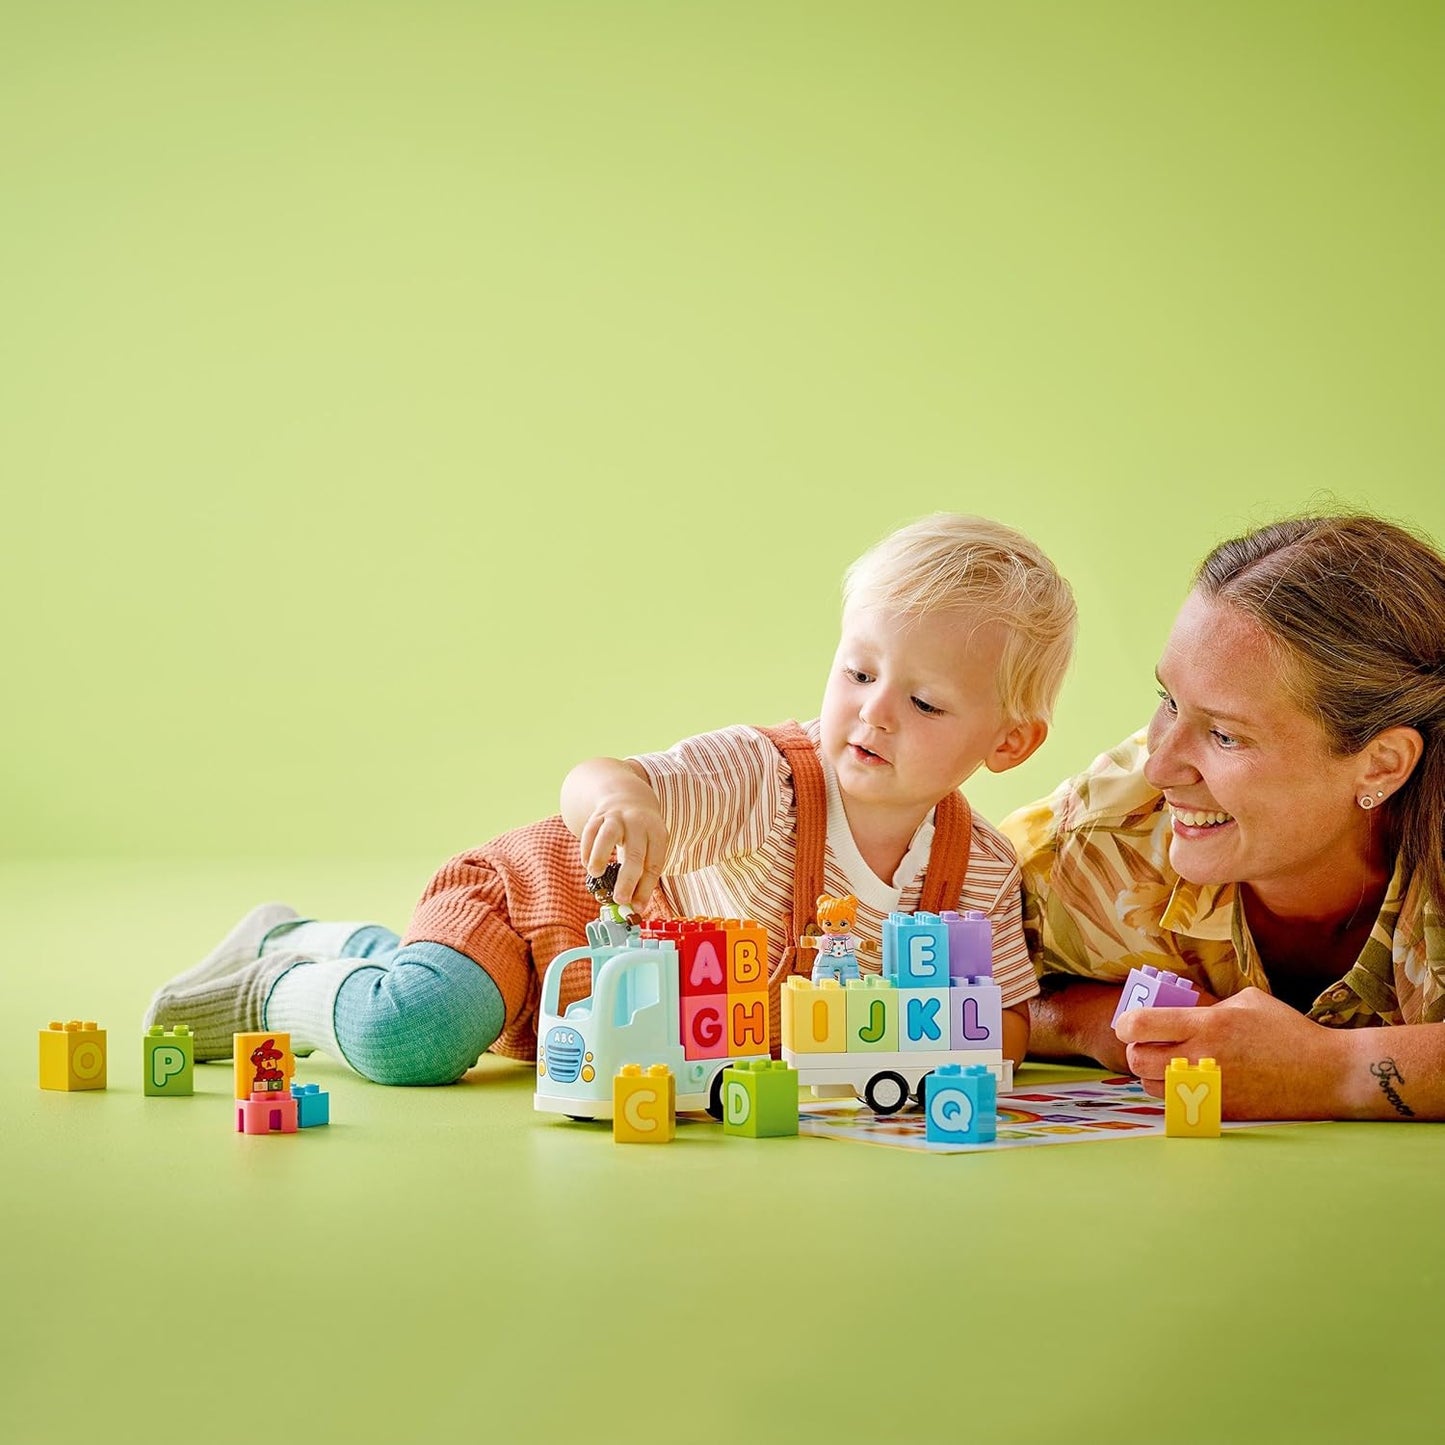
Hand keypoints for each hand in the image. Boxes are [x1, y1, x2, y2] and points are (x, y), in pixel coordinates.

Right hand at [580, 798, 667, 911]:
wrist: (628, 797)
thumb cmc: (641, 835)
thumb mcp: (650, 848)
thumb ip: (643, 876)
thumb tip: (634, 909)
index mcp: (657, 833)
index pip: (654, 864)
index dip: (646, 888)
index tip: (636, 908)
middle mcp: (638, 823)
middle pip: (635, 852)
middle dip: (627, 879)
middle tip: (620, 900)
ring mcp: (617, 817)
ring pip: (608, 835)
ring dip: (600, 856)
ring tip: (595, 875)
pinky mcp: (598, 815)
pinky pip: (590, 831)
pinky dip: (587, 849)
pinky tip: (587, 864)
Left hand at [1114, 987, 1345, 1118]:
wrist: (1327, 1075)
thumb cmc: (1289, 1032)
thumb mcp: (1247, 1001)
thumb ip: (1208, 1005)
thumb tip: (1178, 1010)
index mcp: (1206, 1024)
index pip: (1140, 1024)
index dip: (1125, 1024)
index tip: (1128, 1025)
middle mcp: (1202, 1057)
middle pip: (1137, 1060)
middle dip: (1135, 1051)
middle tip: (1148, 1046)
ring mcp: (1210, 1089)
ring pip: (1152, 1088)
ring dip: (1152, 1076)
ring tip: (1170, 1066)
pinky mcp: (1220, 1113)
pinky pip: (1177, 1107)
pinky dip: (1174, 1096)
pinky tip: (1190, 1085)